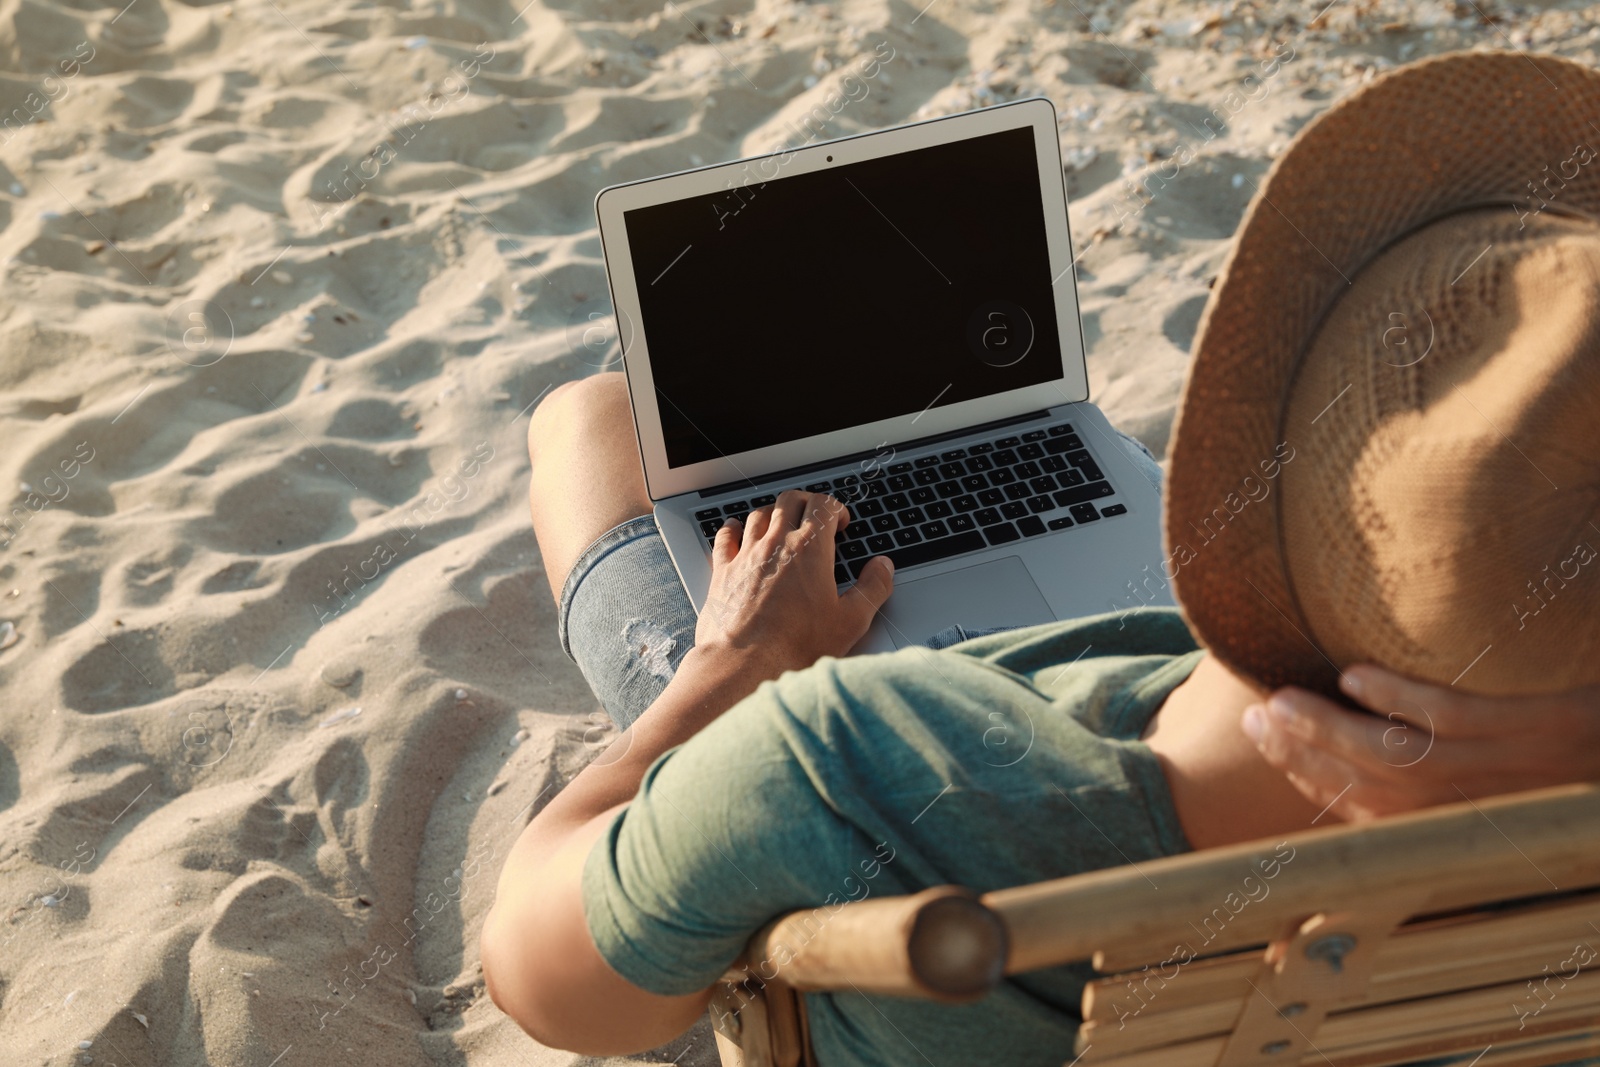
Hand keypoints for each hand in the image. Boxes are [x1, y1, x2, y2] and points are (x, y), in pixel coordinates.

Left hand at [696, 490, 893, 677]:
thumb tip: (883, 567)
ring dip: (774, 513)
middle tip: (815, 517)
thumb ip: (872, 589)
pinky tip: (736, 530)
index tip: (840, 523)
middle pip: (790, 500)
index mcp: (810, 550)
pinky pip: (726, 535)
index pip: (822, 505)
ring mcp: (746, 555)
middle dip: (807, 502)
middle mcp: (776, 544)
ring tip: (782, 524)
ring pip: (759, 514)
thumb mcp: (850, 622)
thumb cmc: (795, 646)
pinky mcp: (723, 571)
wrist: (744, 664)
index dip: (835, 508)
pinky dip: (733, 527)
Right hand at [1242, 665, 1599, 821]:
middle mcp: (1489, 803)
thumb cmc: (1589, 756)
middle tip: (1253, 721)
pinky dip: (1399, 700)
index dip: (1314, 783)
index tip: (1267, 742)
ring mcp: (1516, 768)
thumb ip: (1474, 762)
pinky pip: (1456, 720)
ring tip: (1280, 702)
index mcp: (1482, 818)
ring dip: (1330, 733)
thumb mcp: (1528, 773)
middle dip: (1304, 758)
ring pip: (1400, 761)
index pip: (1378, 813)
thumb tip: (1392, 724)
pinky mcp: (1546, 729)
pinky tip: (1357, 676)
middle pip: (1375, 790)